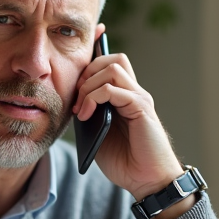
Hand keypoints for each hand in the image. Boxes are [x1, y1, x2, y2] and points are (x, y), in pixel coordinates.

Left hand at [73, 45, 184, 201]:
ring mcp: (139, 99)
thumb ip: (89, 114)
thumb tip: (71, 100)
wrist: (147, 181)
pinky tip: (87, 114)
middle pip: (113, 59)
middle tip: (76, 98)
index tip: (89, 37)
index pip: (112, 62)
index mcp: (124, 96)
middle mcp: (134, 92)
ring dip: (89, 85)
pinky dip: (96, 97)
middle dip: (87, 71)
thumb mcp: (96, 135)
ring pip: (113, 68)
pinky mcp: (141, 108)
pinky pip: (115, 89)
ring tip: (81, 108)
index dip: (99, 47)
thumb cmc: (124, 161)